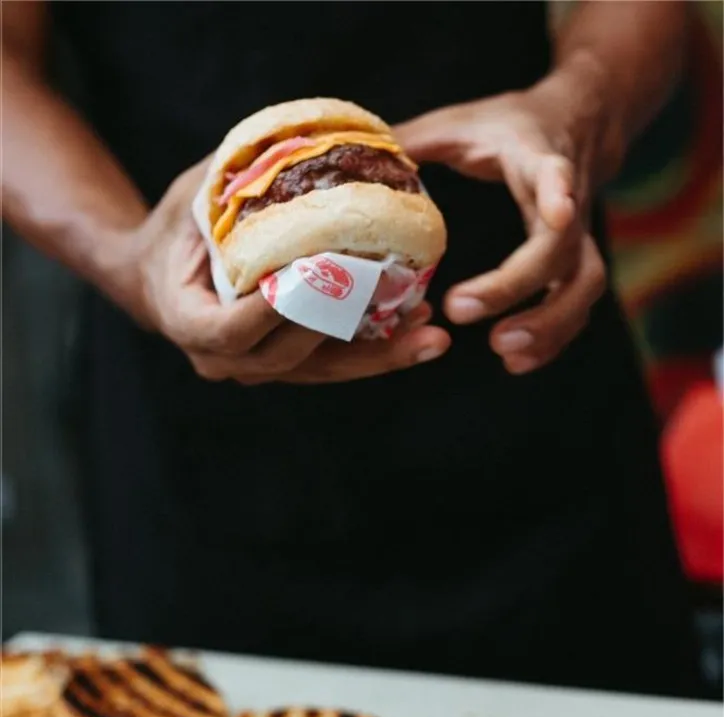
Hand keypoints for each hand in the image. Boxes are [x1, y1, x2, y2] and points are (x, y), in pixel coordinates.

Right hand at [127, 161, 450, 384]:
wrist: (158, 277)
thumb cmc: (174, 232)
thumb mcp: (193, 200)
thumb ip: (236, 183)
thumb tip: (306, 143)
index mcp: (188, 321)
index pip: (232, 331)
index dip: (276, 313)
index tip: (324, 280)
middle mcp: (222, 358)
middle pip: (291, 359)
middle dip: (351, 336)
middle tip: (410, 312)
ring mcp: (254, 367)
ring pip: (320, 370)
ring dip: (378, 353)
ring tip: (428, 331)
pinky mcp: (284, 364)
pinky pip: (330, 364)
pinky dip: (372, 349)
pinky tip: (415, 330)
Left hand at [396, 72, 619, 373]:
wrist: (576, 120)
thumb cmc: (507, 126)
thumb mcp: (459, 123)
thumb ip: (413, 142)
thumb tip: (353, 163)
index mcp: (536, 155)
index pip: (555, 171)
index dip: (558, 192)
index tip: (557, 212)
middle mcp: (569, 199)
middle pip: (565, 249)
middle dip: (519, 286)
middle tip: (462, 311)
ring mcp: (579, 235)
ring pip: (584, 285)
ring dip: (548, 324)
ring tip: (504, 351)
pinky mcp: (576, 261)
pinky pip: (576, 306)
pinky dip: (551, 338)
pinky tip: (516, 361)